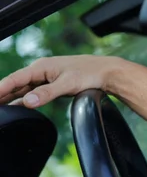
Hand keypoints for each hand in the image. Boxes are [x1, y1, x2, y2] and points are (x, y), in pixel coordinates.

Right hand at [0, 55, 125, 107]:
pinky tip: (15, 106)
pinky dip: (23, 99)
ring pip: (23, 89)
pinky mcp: (52, 83)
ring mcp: (46, 77)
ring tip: (0, 110)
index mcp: (41, 67)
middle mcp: (41, 70)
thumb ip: (47, 93)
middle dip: (1, 94)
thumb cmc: (89, 74)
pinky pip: (32, 92)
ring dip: (10, 97)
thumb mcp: (68, 84)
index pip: (14, 79)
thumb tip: (28, 101)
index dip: (0, 89)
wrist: (106, 72)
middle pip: (15, 84)